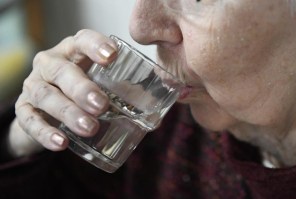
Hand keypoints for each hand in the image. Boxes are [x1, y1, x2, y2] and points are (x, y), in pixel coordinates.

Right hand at [11, 29, 116, 154]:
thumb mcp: (99, 85)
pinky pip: (30, 121)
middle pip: (62, 71)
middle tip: (101, 105)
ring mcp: (34, 86)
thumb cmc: (81, 92)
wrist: (47, 110)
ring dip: (68, 112)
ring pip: (46, 96)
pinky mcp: (23, 110)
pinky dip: (45, 132)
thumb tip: (156, 121)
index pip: (82, 41)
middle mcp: (50, 64)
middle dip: (82, 88)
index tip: (112, 57)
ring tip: (90, 127)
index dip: (95, 46)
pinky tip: (61, 143)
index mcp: (73, 52)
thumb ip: (124, 96)